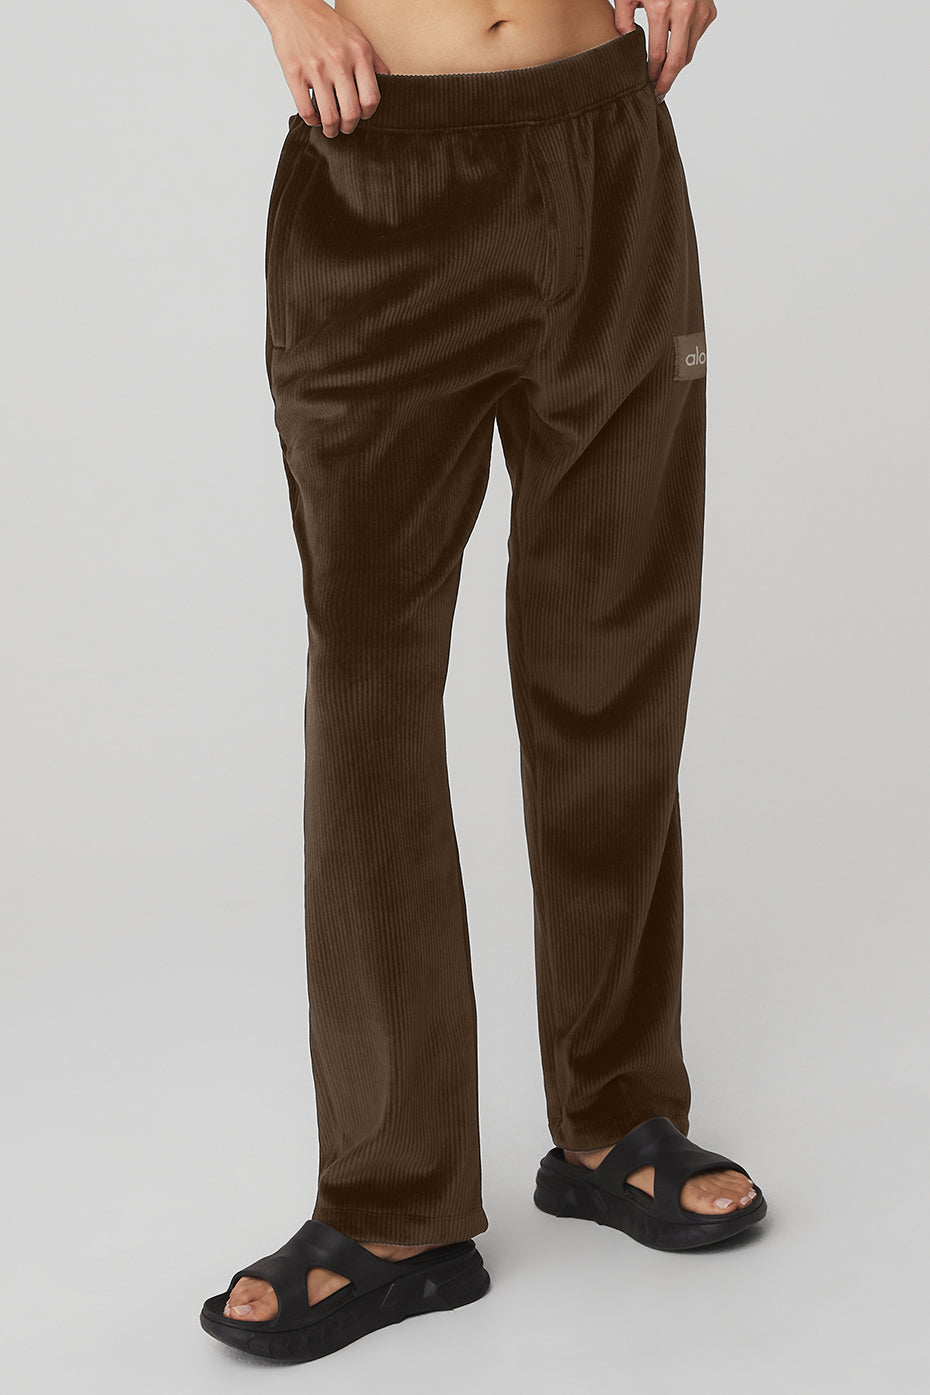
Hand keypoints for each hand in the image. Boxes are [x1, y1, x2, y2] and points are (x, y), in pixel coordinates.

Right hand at [255, 0, 390, 136]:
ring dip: (331, 130)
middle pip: (352, 112)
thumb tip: (386, 82)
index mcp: (358, 53)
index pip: (371, 98)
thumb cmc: (325, 23)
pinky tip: (314, 119)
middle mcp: (339, 61)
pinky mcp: (295, 73)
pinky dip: (312, 121)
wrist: (292, 7)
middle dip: (349, 127)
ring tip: (330, 129)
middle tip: (346, 127)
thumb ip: (372, 60)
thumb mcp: (357, 36)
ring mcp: (316, 68)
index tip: (362, 116)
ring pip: (330, 116)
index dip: (368, 114)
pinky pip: (306, 110)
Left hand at [613, 0, 716, 101]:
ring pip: (689, 52)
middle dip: (668, 81)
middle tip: (659, 95)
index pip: (659, 54)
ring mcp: (700, 11)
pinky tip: (674, 42)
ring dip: (676, 65)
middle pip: (678, 60)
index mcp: (662, 7)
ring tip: (664, 74)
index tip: (648, 87)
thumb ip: (623, 21)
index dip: (653, 75)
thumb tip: (626, 47)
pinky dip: (685, 44)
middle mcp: (685, 11)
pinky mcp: (709, 11)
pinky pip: (696, 38)